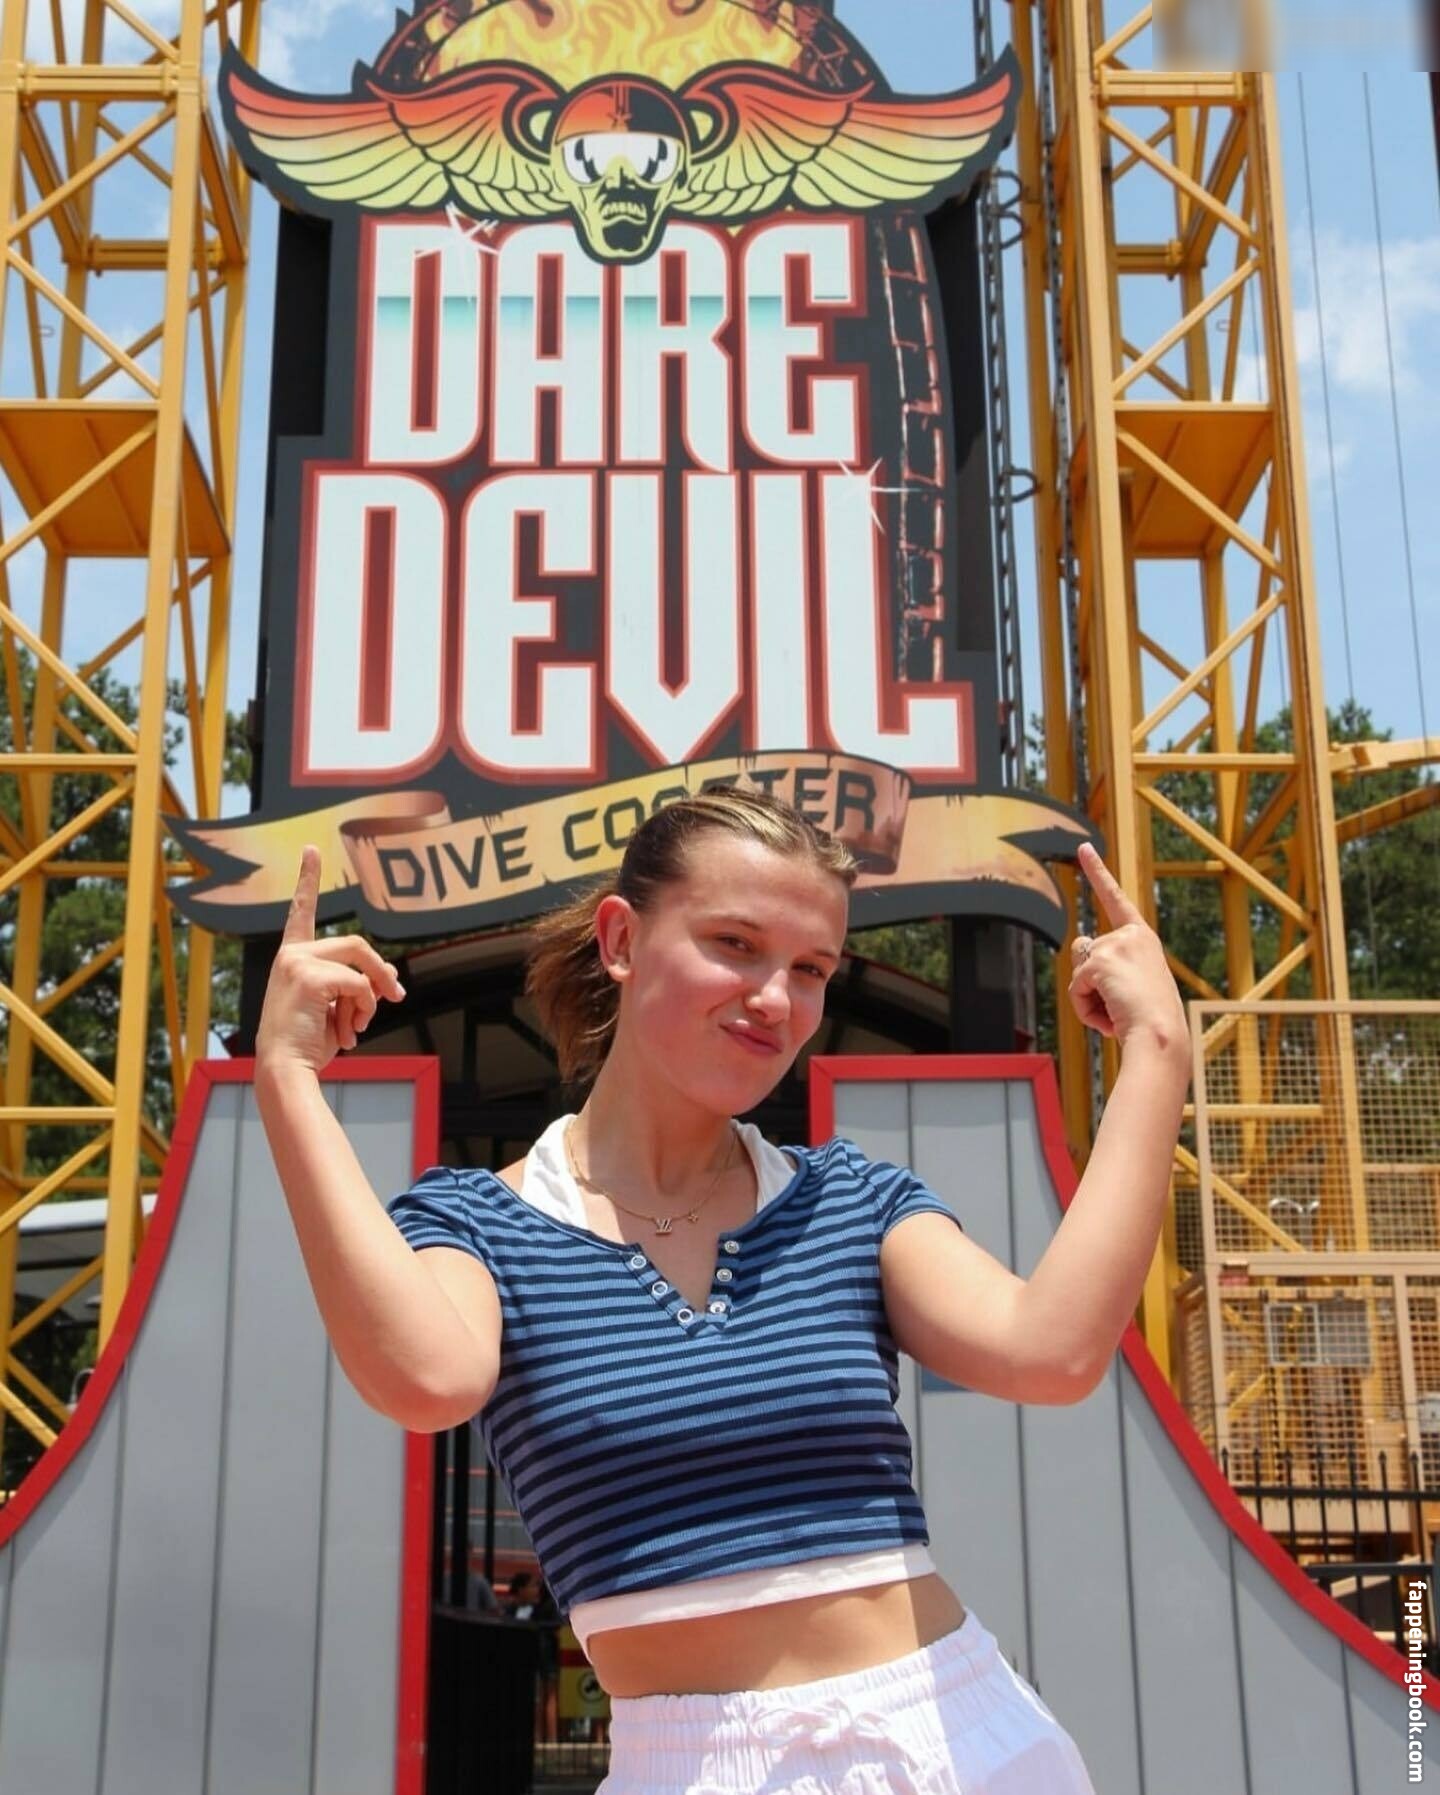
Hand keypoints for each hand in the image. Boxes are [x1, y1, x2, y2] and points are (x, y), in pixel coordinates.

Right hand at [254, 847, 405, 1075]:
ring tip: (360, 1026)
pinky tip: (348, 1033)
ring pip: (360, 963)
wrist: (286, 1070)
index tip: (312, 849)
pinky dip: (365, 1010)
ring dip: (373, 997)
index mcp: (293, 957)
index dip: (307, 879)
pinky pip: (359, 985)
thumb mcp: (335, 1008)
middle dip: (382, 972)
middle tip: (397, 998)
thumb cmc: (307, 1043)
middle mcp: (291, 954)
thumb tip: (391, 977)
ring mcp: (298, 962)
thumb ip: (355, 984)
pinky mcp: (309, 976)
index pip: (301, 912)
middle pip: (355, 944)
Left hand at [1067, 842, 1186, 1056]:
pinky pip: (1075, 990)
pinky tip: (1112, 1017)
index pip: (1115, 899)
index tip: (1083, 847)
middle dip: (1090, 982)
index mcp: (1142, 938)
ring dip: (1088, 997)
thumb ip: (1108, 965)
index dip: (1098, 872)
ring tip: (1119, 1012)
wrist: (1163, 1036)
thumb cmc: (1151, 1021)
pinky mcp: (1100, 961)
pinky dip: (1086, 1010)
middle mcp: (1129, 935)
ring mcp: (1115, 945)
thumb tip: (1082, 949)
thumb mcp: (1134, 986)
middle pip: (1083, 951)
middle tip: (1123, 1005)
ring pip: (1077, 971)